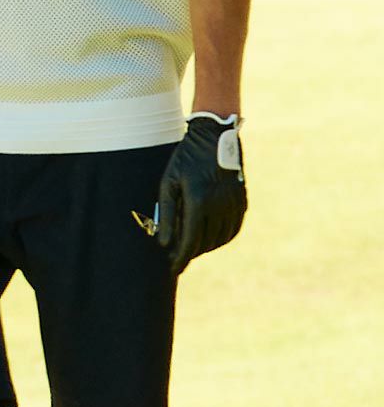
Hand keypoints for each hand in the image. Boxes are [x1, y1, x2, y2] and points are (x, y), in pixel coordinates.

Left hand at [157, 114, 246, 274]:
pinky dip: (222, 238)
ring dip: (205, 247)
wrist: (214, 137)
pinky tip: (210, 237)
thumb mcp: (169, 182)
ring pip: (220, 239)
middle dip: (190, 252)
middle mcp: (219, 205)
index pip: (190, 240)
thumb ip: (167, 214)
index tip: (173, 269)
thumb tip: (164, 244)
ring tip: (192, 245)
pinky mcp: (242, 201)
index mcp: (198, 200)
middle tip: (177, 255)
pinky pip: (233, 229)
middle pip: (205, 242)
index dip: (181, 258)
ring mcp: (233, 204)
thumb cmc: (186, 159)